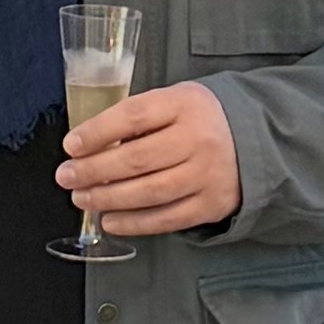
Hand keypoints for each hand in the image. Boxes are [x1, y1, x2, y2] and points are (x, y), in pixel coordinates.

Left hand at [60, 77, 241, 235]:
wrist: (257, 139)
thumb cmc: (200, 118)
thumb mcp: (175, 101)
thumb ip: (140, 117)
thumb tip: (91, 145)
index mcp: (185, 104)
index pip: (133, 116)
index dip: (97, 131)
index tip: (70, 145)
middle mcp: (198, 139)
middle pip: (137, 158)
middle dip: (94, 170)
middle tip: (66, 177)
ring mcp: (206, 175)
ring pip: (148, 192)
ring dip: (108, 198)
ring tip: (82, 199)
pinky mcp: (212, 205)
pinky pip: (167, 219)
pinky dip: (134, 223)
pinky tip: (110, 220)